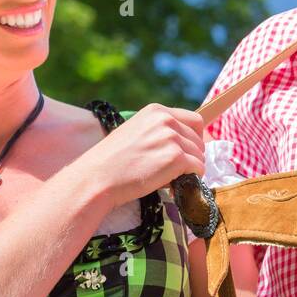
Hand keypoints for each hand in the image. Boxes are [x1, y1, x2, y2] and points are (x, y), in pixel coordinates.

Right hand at [72, 103, 205, 207]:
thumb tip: (185, 143)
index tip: (187, 151)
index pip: (194, 120)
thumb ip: (159, 131)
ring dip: (189, 169)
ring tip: (169, 178)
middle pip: (198, 139)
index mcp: (156, 111)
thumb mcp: (135, 132)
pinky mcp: (176, 158)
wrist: (96, 178)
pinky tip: (173, 185)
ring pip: (199, 155)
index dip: (194, 138)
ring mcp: (172, 138)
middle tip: (175, 171)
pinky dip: (191, 179)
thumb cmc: (111, 161)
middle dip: (191, 156)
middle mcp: (166, 120)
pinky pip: (198, 168)